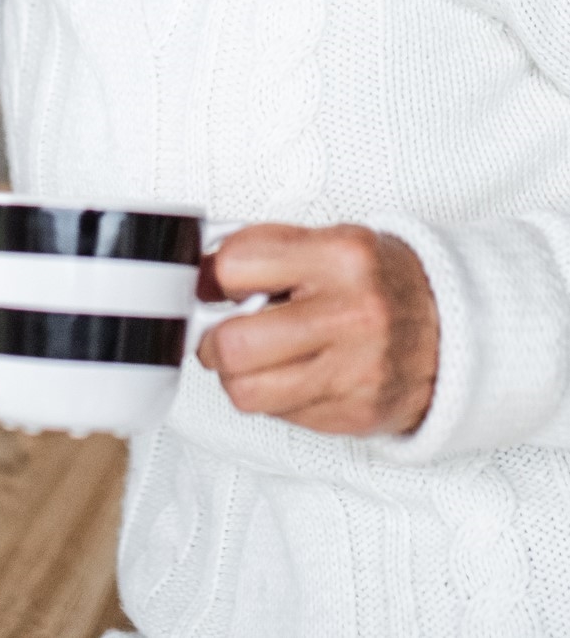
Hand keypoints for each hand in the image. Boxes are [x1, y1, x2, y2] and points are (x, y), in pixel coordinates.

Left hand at [197, 223, 438, 436]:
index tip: (221, 286)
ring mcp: (358, 372)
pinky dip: (276, 396)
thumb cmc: (378, 281)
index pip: (234, 267)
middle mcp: (353, 316)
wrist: (458, 327)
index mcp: (341, 257)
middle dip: (214, 341)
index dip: (215, 278)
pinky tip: (299, 373)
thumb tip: (199, 280)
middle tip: (224, 334)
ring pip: (248, 392)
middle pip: (233, 345)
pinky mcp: (359, 414)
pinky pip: (280, 415)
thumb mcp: (325, 241)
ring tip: (258, 357)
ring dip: (239, 376)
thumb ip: (260, 250)